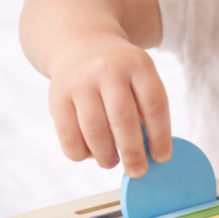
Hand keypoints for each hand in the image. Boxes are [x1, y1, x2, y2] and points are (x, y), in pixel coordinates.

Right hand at [48, 38, 171, 177]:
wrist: (81, 45)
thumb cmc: (120, 74)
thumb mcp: (140, 78)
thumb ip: (146, 111)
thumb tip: (150, 155)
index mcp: (137, 65)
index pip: (154, 105)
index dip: (160, 136)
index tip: (161, 158)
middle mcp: (108, 70)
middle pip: (123, 120)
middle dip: (133, 152)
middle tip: (138, 171)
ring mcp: (80, 83)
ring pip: (95, 131)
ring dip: (106, 155)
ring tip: (112, 163)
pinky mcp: (57, 97)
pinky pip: (69, 137)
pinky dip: (82, 154)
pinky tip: (91, 154)